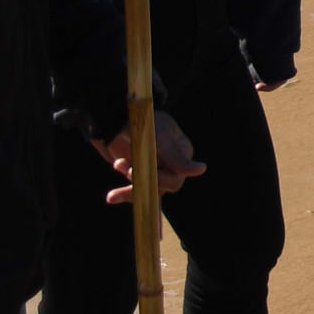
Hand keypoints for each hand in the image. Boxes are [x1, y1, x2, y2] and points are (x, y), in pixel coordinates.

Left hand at [92, 106, 207, 199]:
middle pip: (161, 188)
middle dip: (143, 179)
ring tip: (118, 164)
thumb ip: (177, 156)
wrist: (116, 116)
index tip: (138, 169)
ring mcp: (154, 170)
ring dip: (130, 185)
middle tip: (127, 166)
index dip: (158, 179)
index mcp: (181, 154)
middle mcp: (170, 164)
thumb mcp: (160, 137)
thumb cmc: (142, 121)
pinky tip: (112, 196)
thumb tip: (202, 169)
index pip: (175, 180)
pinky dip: (122, 195)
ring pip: (147, 192)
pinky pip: (135, 192)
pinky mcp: (139, 174)